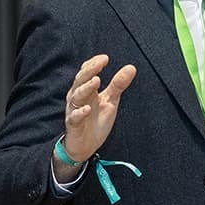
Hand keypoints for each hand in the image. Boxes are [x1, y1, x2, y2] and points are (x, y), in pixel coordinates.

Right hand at [59, 53, 135, 172]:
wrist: (85, 146)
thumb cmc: (96, 121)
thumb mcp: (110, 101)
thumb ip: (118, 85)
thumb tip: (131, 67)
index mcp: (86, 89)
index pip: (87, 72)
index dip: (94, 64)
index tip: (105, 58)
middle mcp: (77, 97)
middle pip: (80, 80)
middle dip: (89, 71)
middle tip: (100, 64)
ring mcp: (74, 110)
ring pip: (76, 96)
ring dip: (85, 88)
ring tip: (96, 81)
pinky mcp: (73, 124)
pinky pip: (74, 117)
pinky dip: (80, 113)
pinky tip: (87, 109)